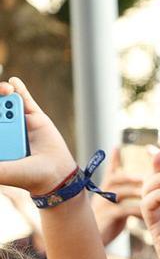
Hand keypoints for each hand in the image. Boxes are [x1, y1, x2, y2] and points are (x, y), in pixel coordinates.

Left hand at [0, 77, 76, 194]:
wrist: (56, 176)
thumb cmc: (29, 177)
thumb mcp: (2, 171)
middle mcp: (5, 129)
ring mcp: (20, 122)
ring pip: (7, 103)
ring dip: (3, 93)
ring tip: (6, 90)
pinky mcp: (37, 119)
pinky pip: (26, 101)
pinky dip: (20, 89)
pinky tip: (13, 81)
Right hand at [91, 145, 144, 244]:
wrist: (92, 246)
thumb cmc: (108, 225)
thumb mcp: (117, 206)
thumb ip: (128, 195)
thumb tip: (146, 184)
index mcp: (107, 188)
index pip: (113, 169)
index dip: (116, 158)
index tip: (118, 145)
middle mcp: (104, 191)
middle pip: (125, 177)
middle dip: (146, 175)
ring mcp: (104, 202)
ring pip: (128, 191)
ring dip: (147, 190)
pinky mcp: (108, 215)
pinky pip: (128, 209)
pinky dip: (142, 210)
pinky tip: (152, 213)